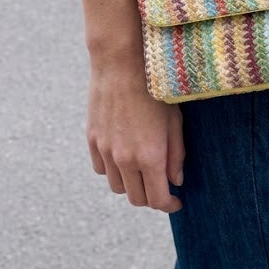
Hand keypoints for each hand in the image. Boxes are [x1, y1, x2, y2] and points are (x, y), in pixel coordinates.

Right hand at [86, 51, 185, 212]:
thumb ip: (176, 154)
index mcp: (150, 156)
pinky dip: (113, 170)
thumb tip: (176, 180)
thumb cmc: (155, 88)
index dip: (169, 205)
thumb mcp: (175, 120)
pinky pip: (101, 169)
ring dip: (131, 184)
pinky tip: (123, 156)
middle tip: (161, 185)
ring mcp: (105, 150)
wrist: (121, 63)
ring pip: (117, 186)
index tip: (176, 201)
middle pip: (136, 198)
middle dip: (151, 197)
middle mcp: (125, 159)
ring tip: (142, 169)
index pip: (157, 200)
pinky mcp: (92, 139)